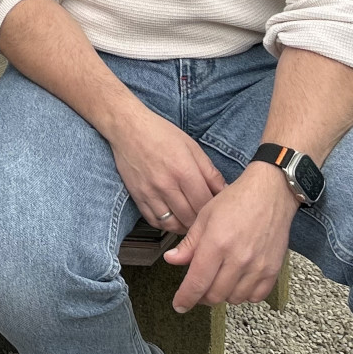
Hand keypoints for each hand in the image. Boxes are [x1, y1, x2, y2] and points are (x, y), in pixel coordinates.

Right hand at [103, 102, 226, 232]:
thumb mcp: (192, 147)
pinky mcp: (137, 196)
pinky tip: (173, 218)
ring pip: (173, 224)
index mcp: (183, 171)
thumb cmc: (160, 133)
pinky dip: (166, 225)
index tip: (217, 210)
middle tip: (206, 219)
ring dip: (184, 226)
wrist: (127, 128)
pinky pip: (154, 221)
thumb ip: (210, 172)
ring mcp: (150, 192)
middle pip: (190, 217)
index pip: (205, 204)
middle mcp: (166, 185)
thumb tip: (225, 191)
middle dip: (201, 221)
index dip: (214, 211)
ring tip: (191, 220)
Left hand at [164, 162, 297, 309]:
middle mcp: (238, 259)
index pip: (197, 282)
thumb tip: (172, 260)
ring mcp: (258, 267)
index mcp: (216, 244)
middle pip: (215, 295)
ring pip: (234, 299)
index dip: (186, 298)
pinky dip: (244, 294)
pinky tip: (237, 282)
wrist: (270, 194)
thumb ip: (189, 243)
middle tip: (197, 289)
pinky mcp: (273, 270)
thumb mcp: (204, 216)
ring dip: (222, 295)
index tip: (179, 305)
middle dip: (201, 297)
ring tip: (217, 280)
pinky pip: (255, 296)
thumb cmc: (235, 201)